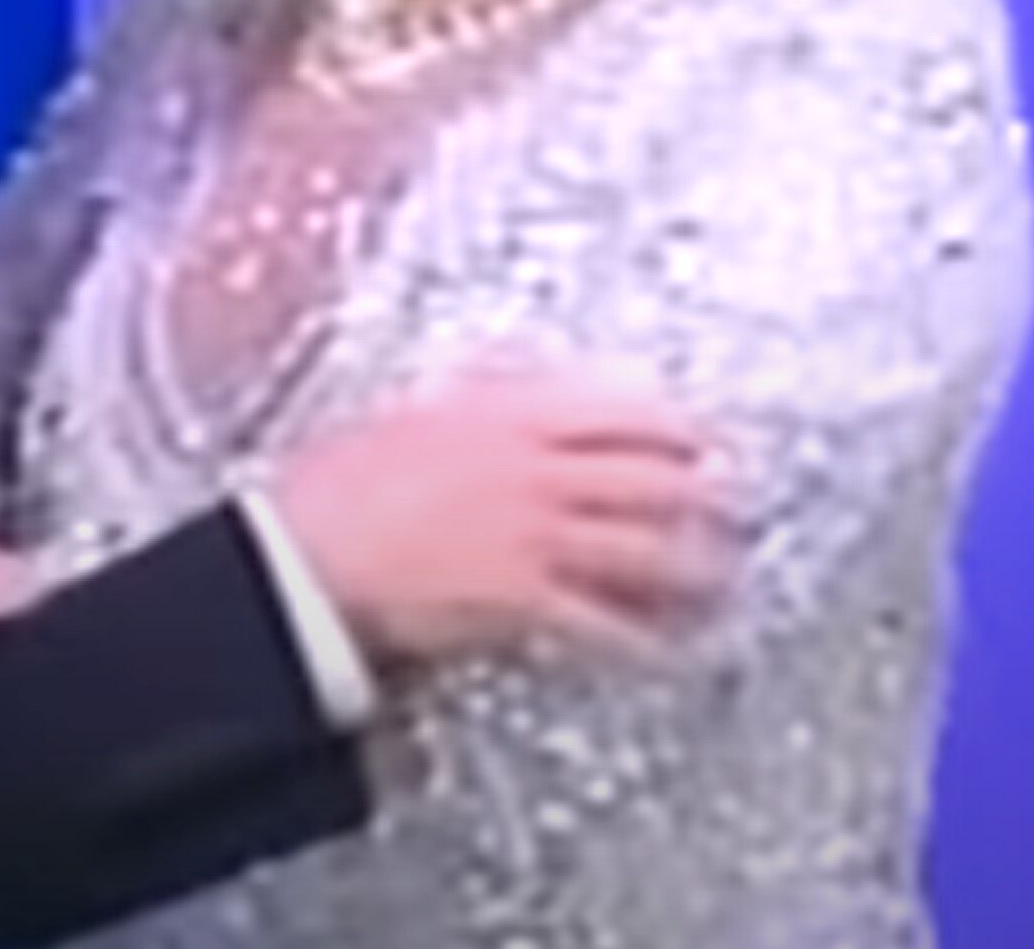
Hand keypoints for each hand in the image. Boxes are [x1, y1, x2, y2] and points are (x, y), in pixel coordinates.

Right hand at [263, 365, 728, 666]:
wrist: (301, 557)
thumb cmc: (336, 488)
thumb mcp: (407, 413)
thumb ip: (472, 397)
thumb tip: (509, 381)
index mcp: (507, 413)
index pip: (624, 409)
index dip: (680, 427)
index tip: (706, 438)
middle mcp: (536, 468)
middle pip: (655, 479)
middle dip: (708, 499)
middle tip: (732, 512)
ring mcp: (535, 535)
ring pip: (646, 551)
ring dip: (695, 571)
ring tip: (719, 583)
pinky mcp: (525, 600)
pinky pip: (608, 623)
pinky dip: (647, 641)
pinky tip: (668, 652)